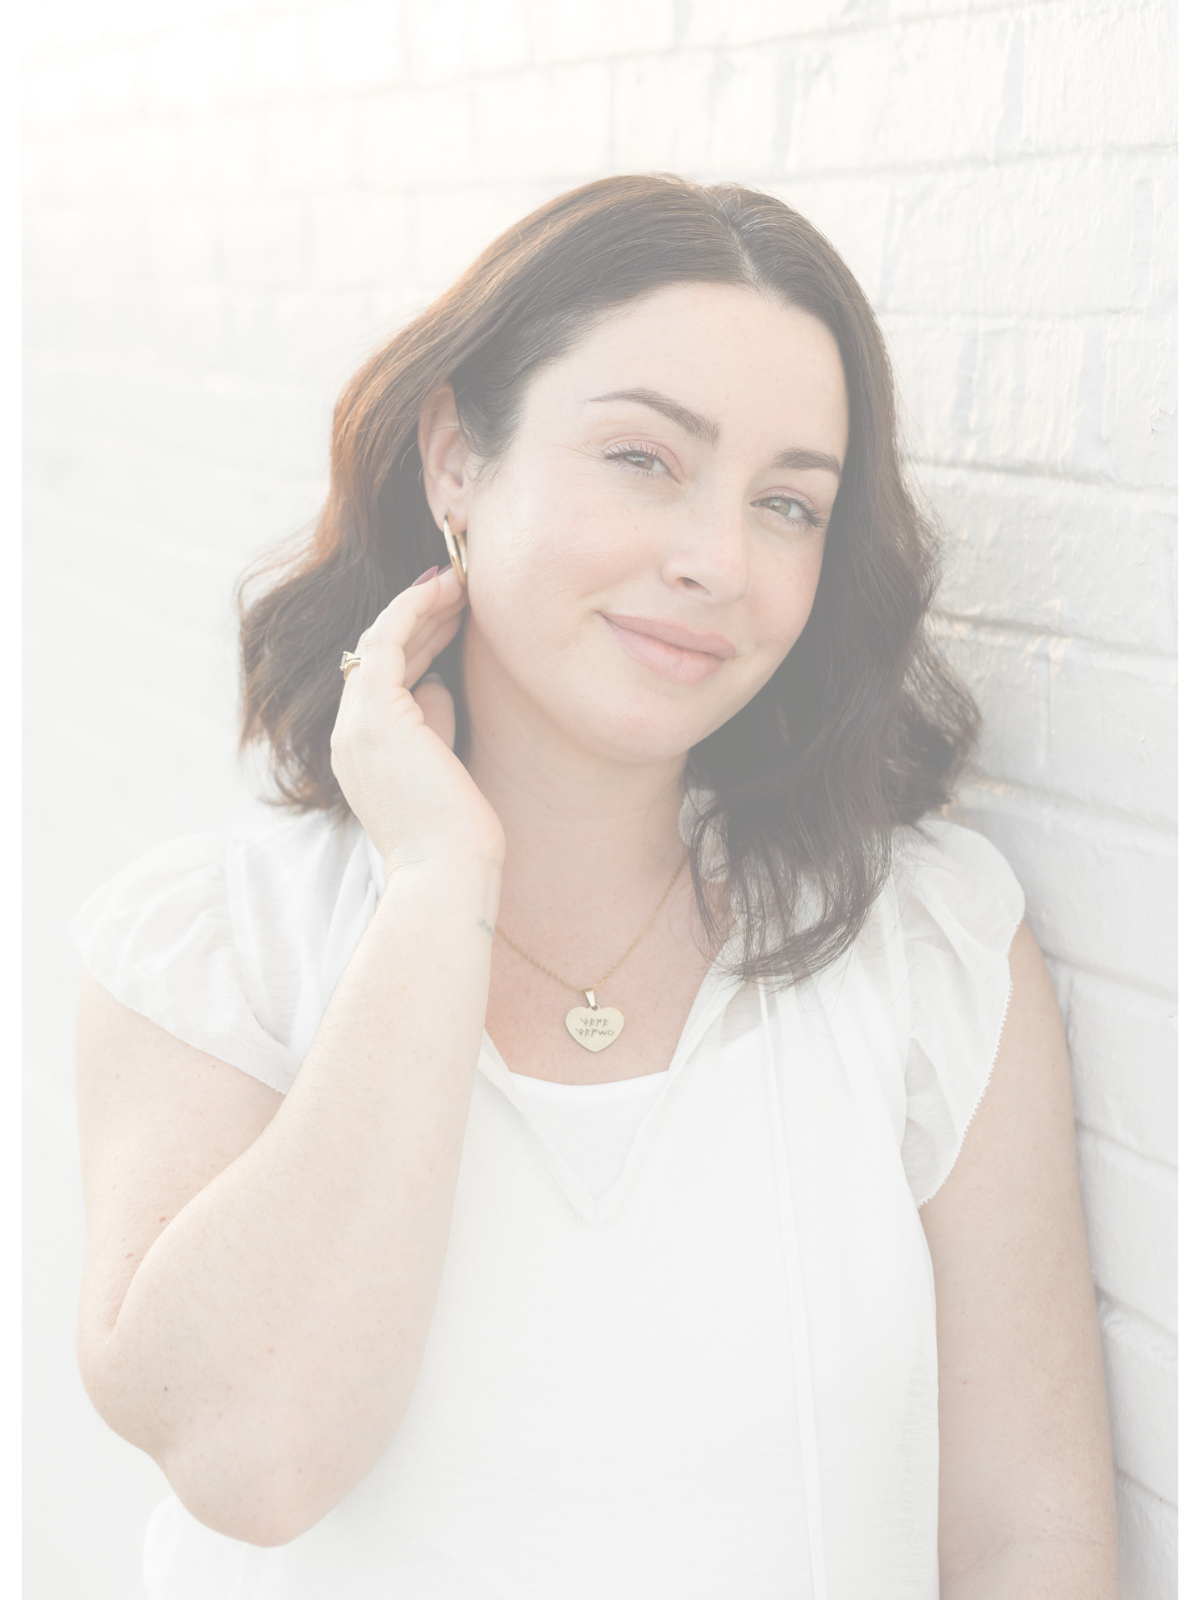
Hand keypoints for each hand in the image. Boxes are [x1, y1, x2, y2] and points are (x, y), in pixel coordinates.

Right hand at [330, 568, 503, 872]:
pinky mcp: (374, 715)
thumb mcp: (444, 769)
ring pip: (382, 642)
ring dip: (422, 603)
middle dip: (423, 615)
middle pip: (382, 655)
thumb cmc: (457, 838)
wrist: (446, 873)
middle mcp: (350, 735)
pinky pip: (387, 640)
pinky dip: (414, 608)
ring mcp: (356, 724)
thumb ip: (435, 725)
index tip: (454, 612)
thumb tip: (438, 684)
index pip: (387, 680)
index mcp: (363, 754)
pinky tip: (446, 588)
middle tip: (462, 583)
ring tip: (462, 577)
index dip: (419, 640)